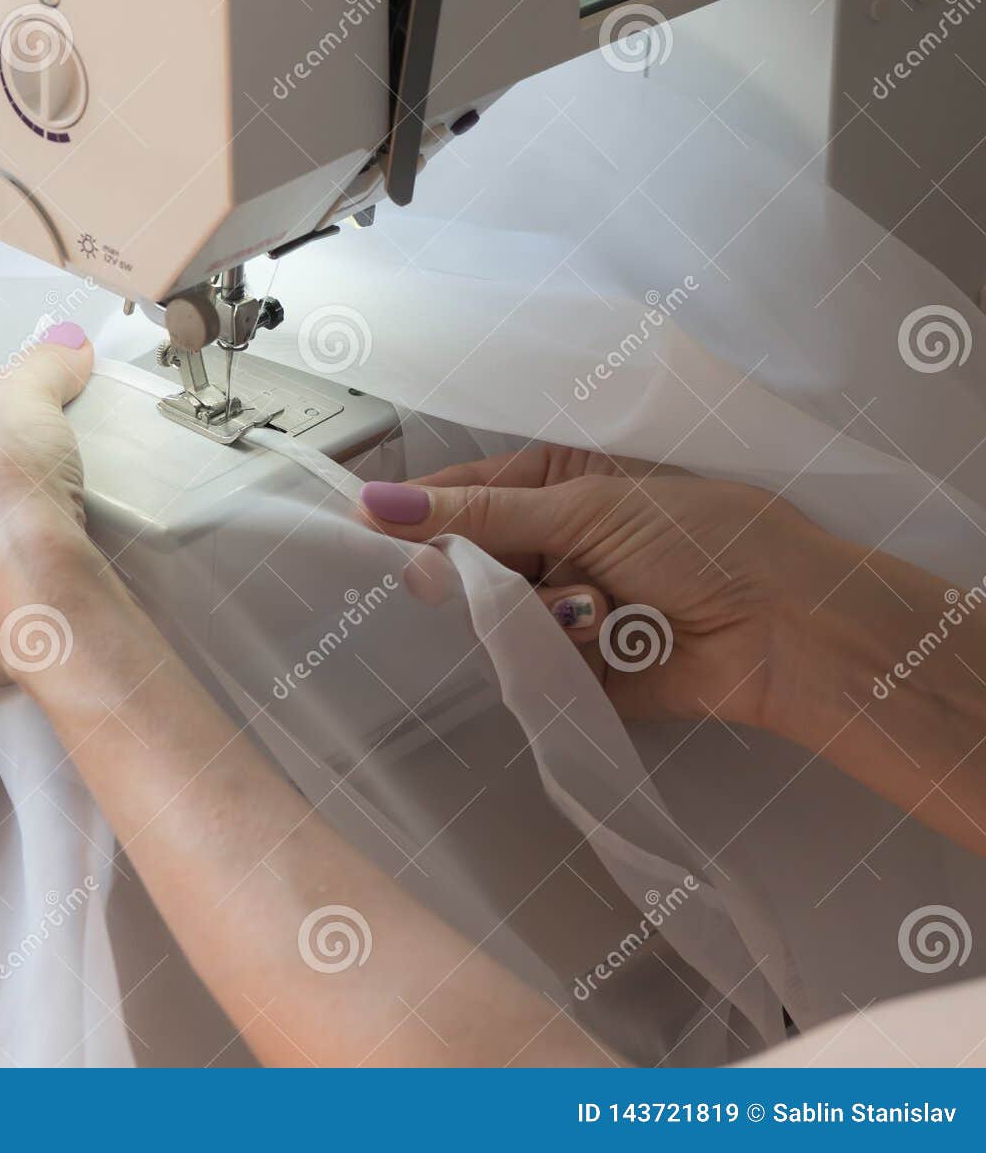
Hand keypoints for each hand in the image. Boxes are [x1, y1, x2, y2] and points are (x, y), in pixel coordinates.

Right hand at [358, 445, 861, 732]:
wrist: (790, 631)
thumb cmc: (703, 539)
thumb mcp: (587, 508)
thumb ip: (480, 515)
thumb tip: (377, 503)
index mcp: (559, 484)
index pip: (464, 493)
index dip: (414, 512)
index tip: (362, 529)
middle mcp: (554, 543)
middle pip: (467, 559)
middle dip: (466, 572)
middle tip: (461, 581)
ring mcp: (562, 607)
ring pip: (492, 613)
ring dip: (531, 612)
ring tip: (593, 609)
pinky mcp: (574, 669)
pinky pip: (525, 662)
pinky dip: (549, 655)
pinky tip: (591, 639)